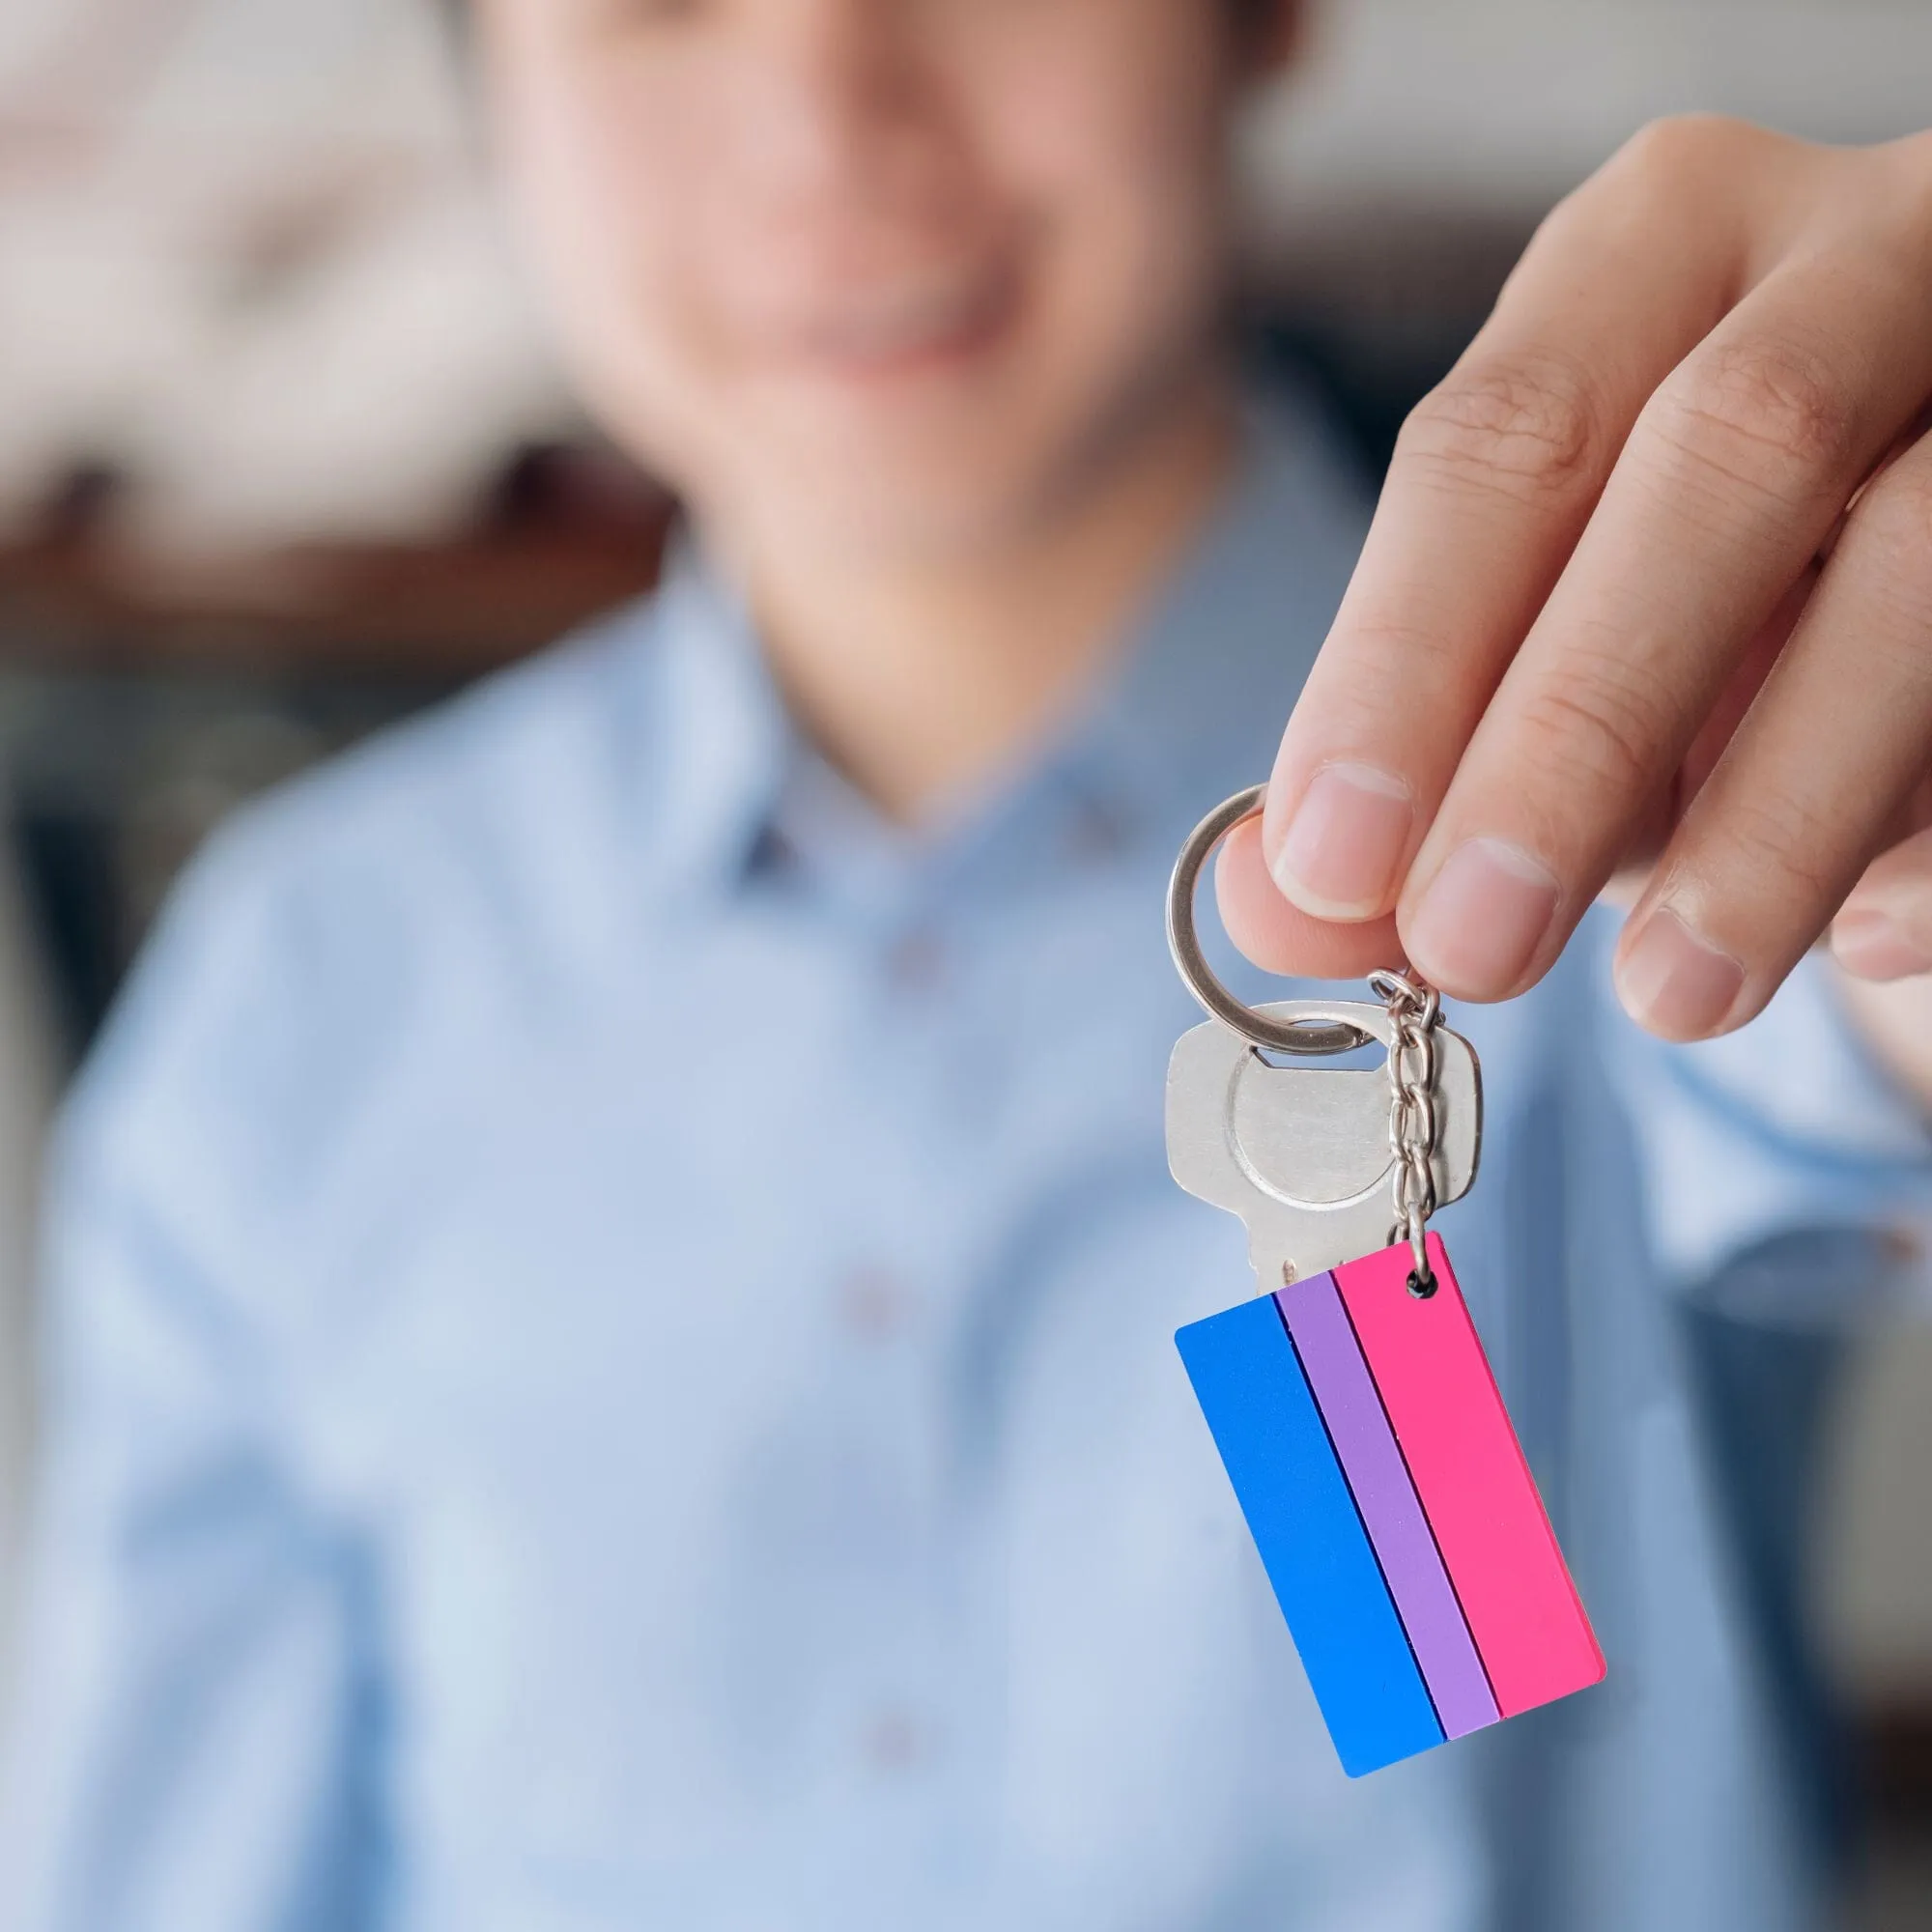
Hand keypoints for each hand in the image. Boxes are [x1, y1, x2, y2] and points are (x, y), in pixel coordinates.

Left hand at [1218, 116, 1931, 1040]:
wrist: (1918, 552)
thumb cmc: (1694, 593)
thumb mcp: (1534, 645)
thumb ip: (1409, 764)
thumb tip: (1277, 910)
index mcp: (1649, 251)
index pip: (1498, 440)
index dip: (1404, 659)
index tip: (1332, 862)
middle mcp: (1851, 256)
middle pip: (1723, 457)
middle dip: (1580, 727)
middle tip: (1474, 942)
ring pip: (1925, 558)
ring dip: (1780, 805)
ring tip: (1671, 992)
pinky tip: (1865, 943)